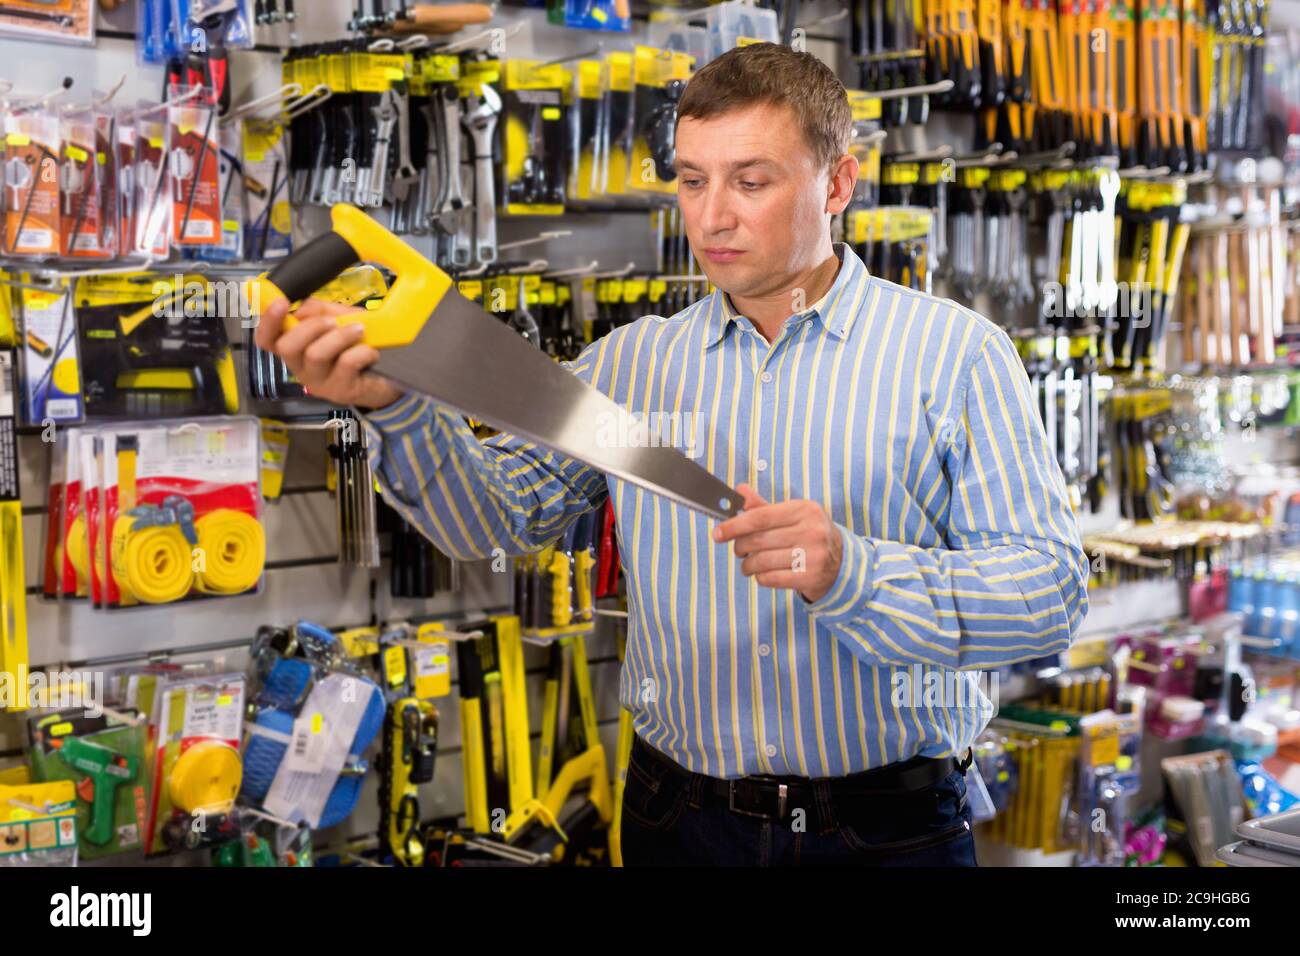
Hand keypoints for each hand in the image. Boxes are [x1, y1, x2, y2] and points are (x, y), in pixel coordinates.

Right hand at [253, 297, 403, 409]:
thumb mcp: (340, 320)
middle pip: (287, 347)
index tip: (280, 302)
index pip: (266, 340)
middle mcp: (300, 368)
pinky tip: (371, 352)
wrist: (387, 376)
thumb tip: (302, 308)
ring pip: (316, 355)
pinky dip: (361, 351)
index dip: (268, 322)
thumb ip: (320, 311)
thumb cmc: (356, 346)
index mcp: (295, 349)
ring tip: (359, 330)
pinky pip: (345, 364)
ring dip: (339, 336)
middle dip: (311, 327)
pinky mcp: (340, 391)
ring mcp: (319, 382)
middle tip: (333, 322)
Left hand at [713, 484, 842, 602]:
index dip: (734, 525)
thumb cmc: (809, 535)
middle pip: (758, 540)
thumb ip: (763, 507)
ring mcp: (813, 555)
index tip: (717, 533)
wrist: (841, 563)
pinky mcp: (810, 577)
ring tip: (749, 564)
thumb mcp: (792, 516)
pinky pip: (770, 578)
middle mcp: (811, 530)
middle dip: (740, 547)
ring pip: (762, 561)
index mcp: (804, 509)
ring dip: (748, 565)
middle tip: (738, 550)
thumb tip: (739, 491)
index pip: (760, 517)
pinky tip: (764, 573)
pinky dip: (760, 577)